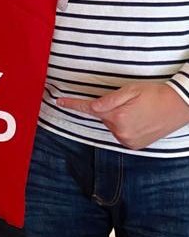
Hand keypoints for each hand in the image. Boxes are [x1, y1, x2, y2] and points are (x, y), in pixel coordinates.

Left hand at [57, 82, 188, 149]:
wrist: (178, 106)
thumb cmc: (154, 94)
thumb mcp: (130, 90)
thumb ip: (109, 99)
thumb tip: (92, 106)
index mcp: (117, 116)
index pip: (89, 109)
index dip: (73, 104)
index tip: (59, 101)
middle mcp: (121, 132)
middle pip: (102, 118)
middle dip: (108, 109)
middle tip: (127, 102)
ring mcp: (128, 141)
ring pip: (112, 126)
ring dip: (117, 118)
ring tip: (136, 110)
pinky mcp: (134, 146)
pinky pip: (121, 134)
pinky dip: (124, 126)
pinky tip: (137, 119)